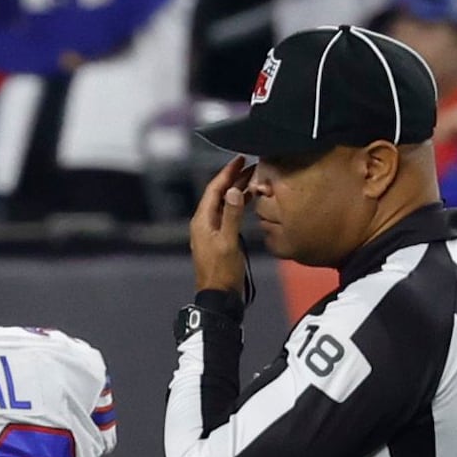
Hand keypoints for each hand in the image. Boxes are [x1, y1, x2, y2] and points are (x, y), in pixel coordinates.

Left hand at [188, 155, 257, 294]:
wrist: (220, 298)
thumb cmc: (222, 272)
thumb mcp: (229, 243)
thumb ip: (232, 216)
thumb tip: (234, 191)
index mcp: (202, 221)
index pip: (214, 189)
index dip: (227, 173)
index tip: (240, 159)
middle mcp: (204, 223)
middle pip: (219, 194)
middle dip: (234, 179)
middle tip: (252, 166)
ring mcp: (211, 231)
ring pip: (224, 204)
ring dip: (237, 191)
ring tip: (254, 180)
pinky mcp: (219, 239)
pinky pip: (227, 215)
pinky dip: (238, 206)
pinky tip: (249, 201)